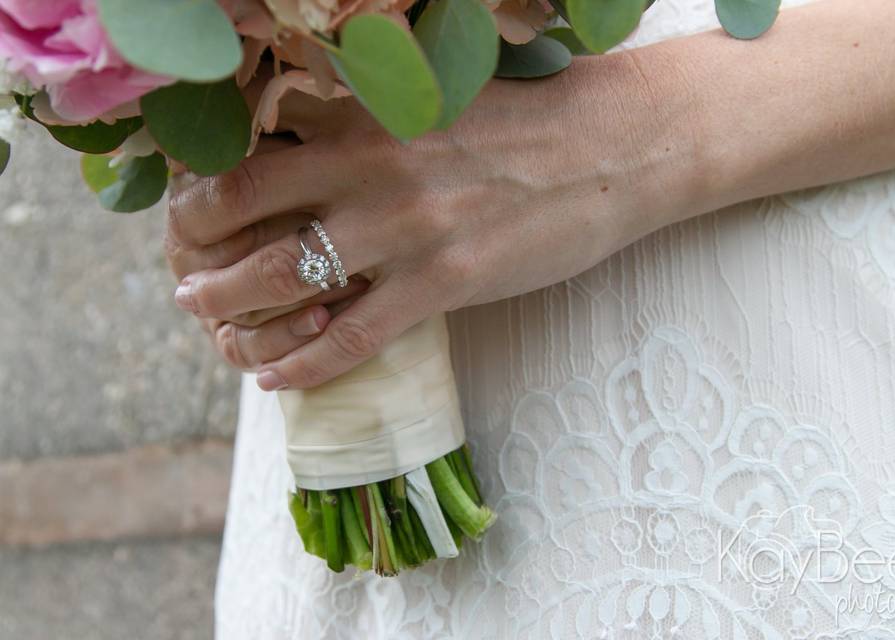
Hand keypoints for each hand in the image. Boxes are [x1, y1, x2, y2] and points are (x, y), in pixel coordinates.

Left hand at [166, 53, 698, 390]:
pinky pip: (351, 336)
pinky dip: (303, 364)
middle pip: (243, 208)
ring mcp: (405, 228)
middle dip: (198, 248)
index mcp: (365, 111)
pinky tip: (277, 381)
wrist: (618, 145)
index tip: (193, 216)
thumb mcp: (436, 98)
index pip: (250, 149)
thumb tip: (312, 155)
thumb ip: (369, 123)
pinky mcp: (445, 283)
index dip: (204, 189)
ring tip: (211, 325)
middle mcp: (369, 165)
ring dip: (231, 309)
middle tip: (184, 275)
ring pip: (281, 278)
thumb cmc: (531, 119)